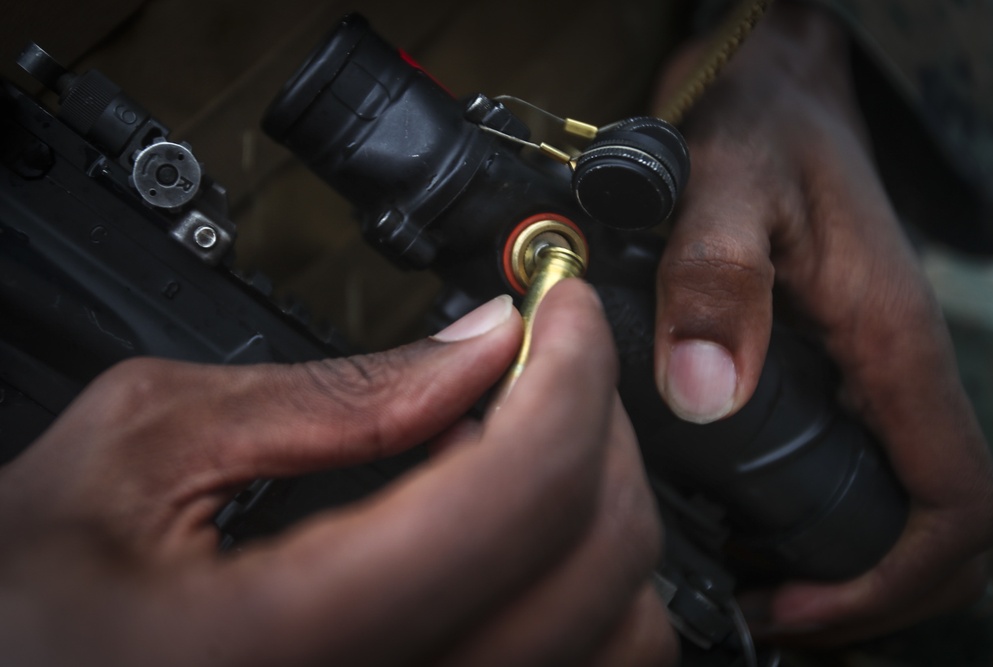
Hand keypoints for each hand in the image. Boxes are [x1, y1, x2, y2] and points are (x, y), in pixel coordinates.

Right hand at [0, 282, 675, 666]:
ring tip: (526, 443)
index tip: (561, 308)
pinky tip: (513, 534)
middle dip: (596, 424)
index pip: (519, 493)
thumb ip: (332, 396)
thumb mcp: (141, 451)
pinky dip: (584, 586)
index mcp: (279, 646)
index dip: (570, 369)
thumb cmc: (24, 605)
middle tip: (549, 357)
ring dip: (601, 510)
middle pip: (597, 563)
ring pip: (621, 637)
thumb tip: (479, 343)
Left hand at [653, 0, 992, 643]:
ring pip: (897, 498)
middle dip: (868, 595)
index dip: (892, 583)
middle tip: (767, 614)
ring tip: (753, 587)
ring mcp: (869, 366)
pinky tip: (743, 518)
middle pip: (934, 525)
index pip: (953, 505)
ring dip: (844, 562)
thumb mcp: (723, 187)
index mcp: (890, 344)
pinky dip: (817, 512)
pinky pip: (857, 459)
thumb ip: (714, 281)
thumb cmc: (757, 126)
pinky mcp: (837, 357)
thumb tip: (707, 397)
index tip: (799, 606)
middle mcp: (893, 367)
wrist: (770, 86)